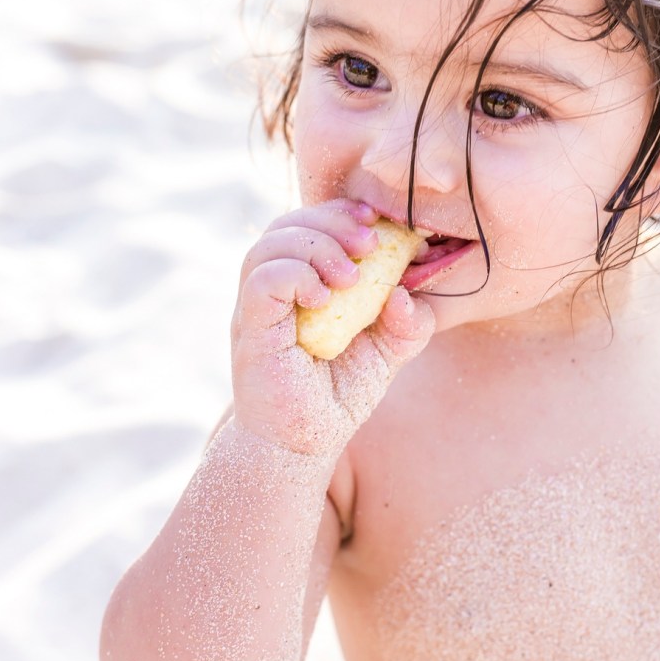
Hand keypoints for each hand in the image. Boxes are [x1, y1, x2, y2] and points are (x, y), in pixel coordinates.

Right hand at [230, 199, 434, 455]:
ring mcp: (256, 308)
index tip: (376, 221)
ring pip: (271, 243)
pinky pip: (262, 280)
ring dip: (318, 246)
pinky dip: (296, 275)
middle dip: (333, 222)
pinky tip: (324, 298)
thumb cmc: (336, 397)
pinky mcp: (250, 329)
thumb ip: (407, 324)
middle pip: (288, 223)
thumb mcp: (386, 354)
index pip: (309, 223)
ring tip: (351, 277)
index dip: (340, 212)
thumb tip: (409, 294)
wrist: (300, 448)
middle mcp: (271, 288)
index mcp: (299, 282)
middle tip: (370, 244)